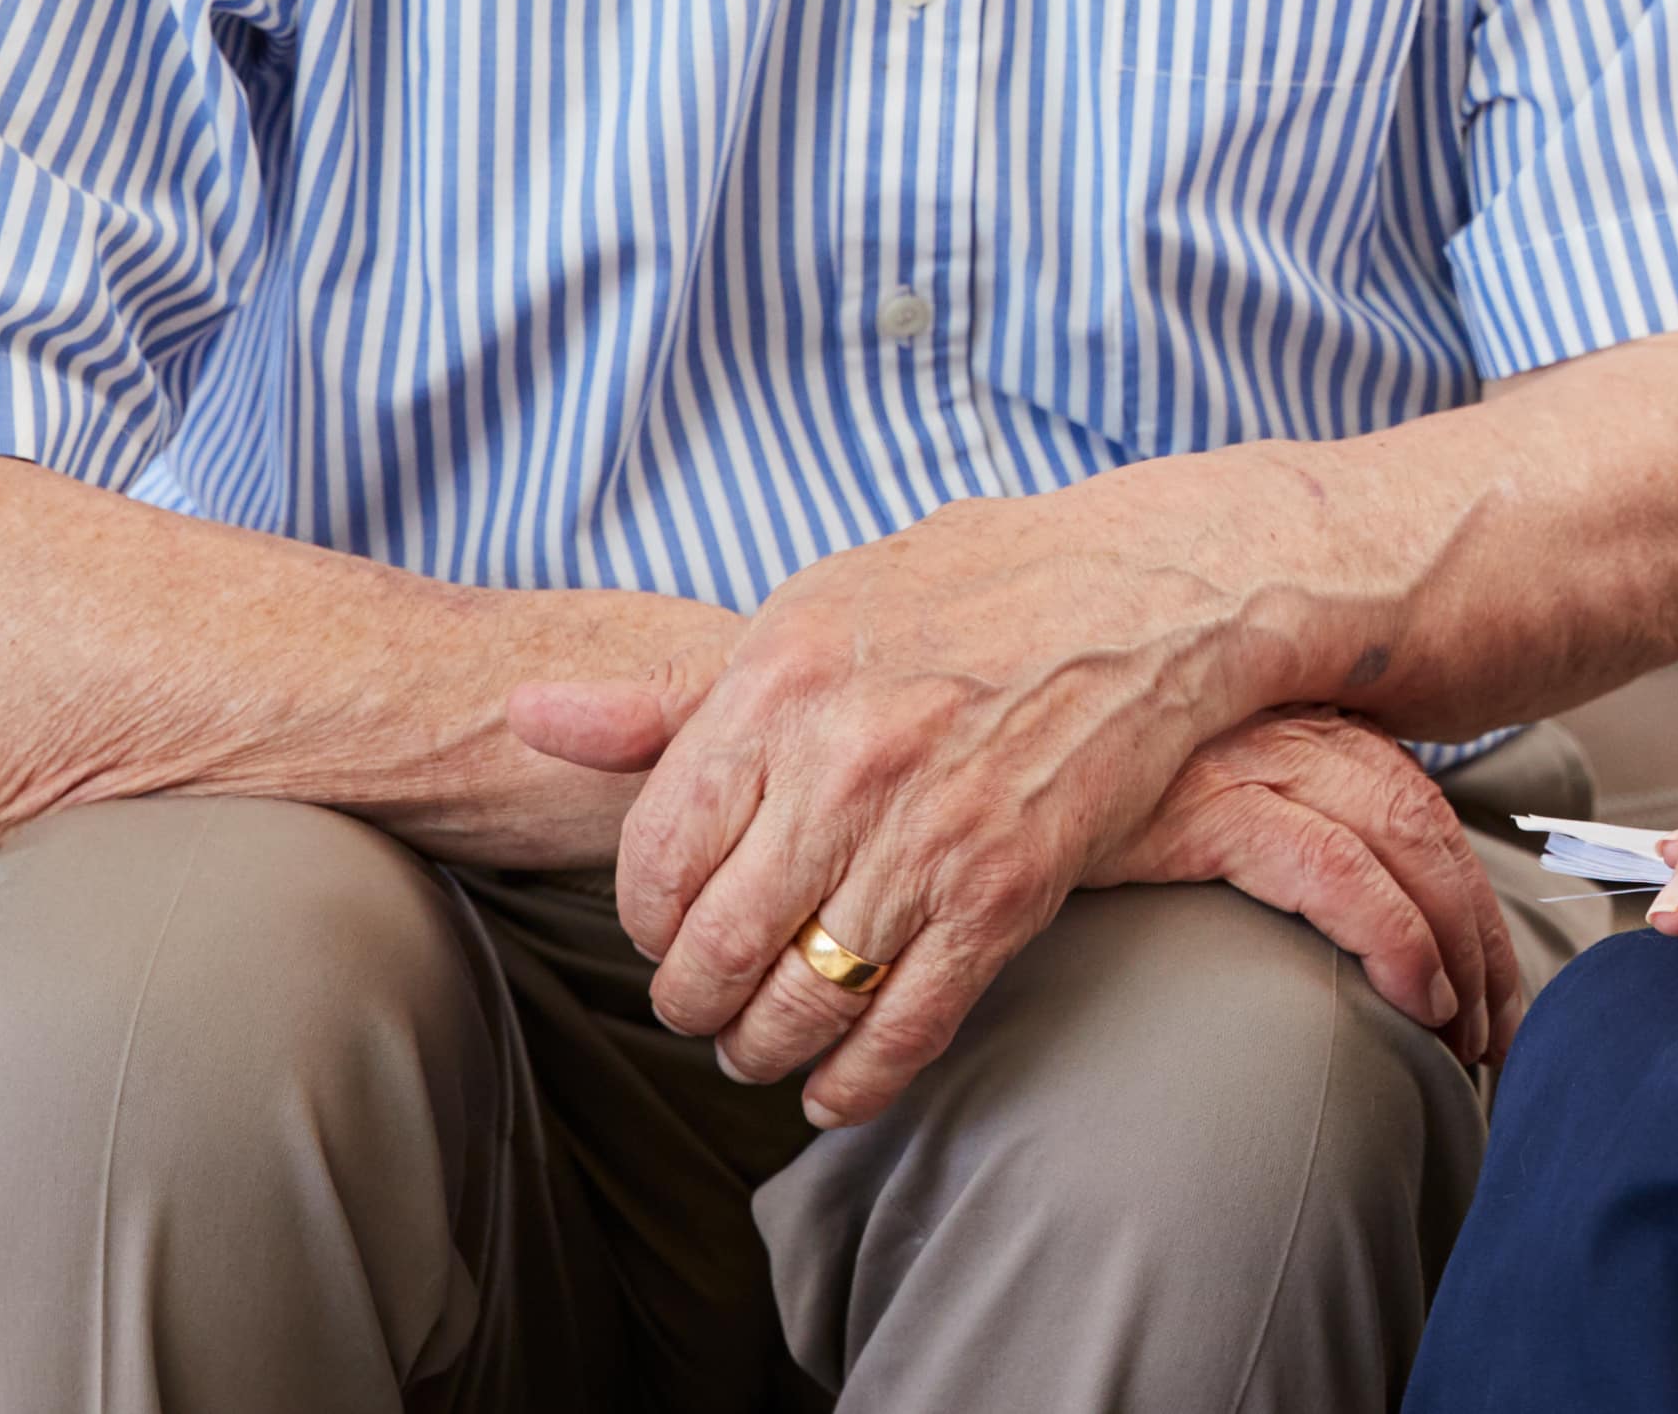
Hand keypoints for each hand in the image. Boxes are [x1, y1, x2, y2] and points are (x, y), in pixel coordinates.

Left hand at [506, 490, 1267, 1123]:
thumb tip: (529, 718)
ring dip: (763, 1050)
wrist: (1149, 591)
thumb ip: (673, 695)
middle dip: (690, 1002)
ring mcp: (929, 840)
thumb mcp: (811, 612)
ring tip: (761, 1043)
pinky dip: (856, 1082)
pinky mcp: (1007, 894)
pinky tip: (833, 1088)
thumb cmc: (969, 590)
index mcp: (777, 691)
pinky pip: (905, 1029)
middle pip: (710, 954)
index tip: (669, 925)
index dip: (646, 919)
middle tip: (702, 1001)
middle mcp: (842, 770)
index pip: (654, 864)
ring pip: (798, 1007)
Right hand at [1102, 709, 1523, 1070]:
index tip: (1490, 987)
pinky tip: (1418, 996)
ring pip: (1403, 841)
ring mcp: (1242, 754)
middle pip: (1425, 823)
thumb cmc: (1061, 787)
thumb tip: (1322, 905)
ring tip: (1466, 1037)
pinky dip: (1393, 932)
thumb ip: (1247, 821)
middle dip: (1479, 932)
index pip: (1414, 804)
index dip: (1465, 896)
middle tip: (1498, 1034)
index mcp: (1287, 718)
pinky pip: (1331, 870)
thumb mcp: (1168, 793)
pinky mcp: (1198, 801)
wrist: (957, 762)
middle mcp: (1279, 723)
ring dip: (1454, 946)